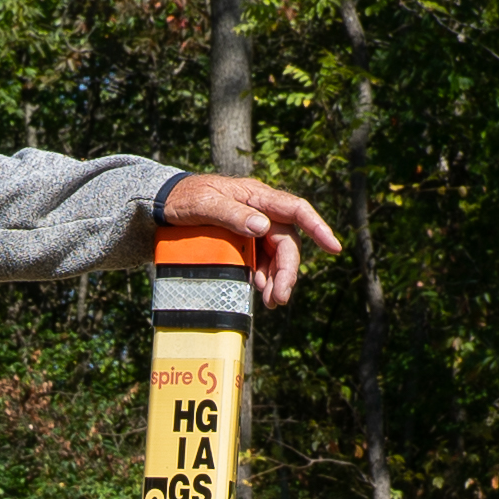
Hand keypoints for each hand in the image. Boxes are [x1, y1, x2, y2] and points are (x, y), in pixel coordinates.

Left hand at [157, 173, 341, 308]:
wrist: (164, 203)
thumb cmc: (184, 198)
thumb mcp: (204, 203)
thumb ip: (231, 214)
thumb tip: (262, 227)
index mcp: (256, 196)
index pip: (295, 210)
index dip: (317, 227)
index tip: (334, 247)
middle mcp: (260, 211)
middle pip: (286, 242)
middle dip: (288, 271)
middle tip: (279, 298)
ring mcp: (253, 227)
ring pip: (277, 255)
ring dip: (278, 279)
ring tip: (271, 302)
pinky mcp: (244, 241)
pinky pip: (262, 260)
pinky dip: (264, 277)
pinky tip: (260, 290)